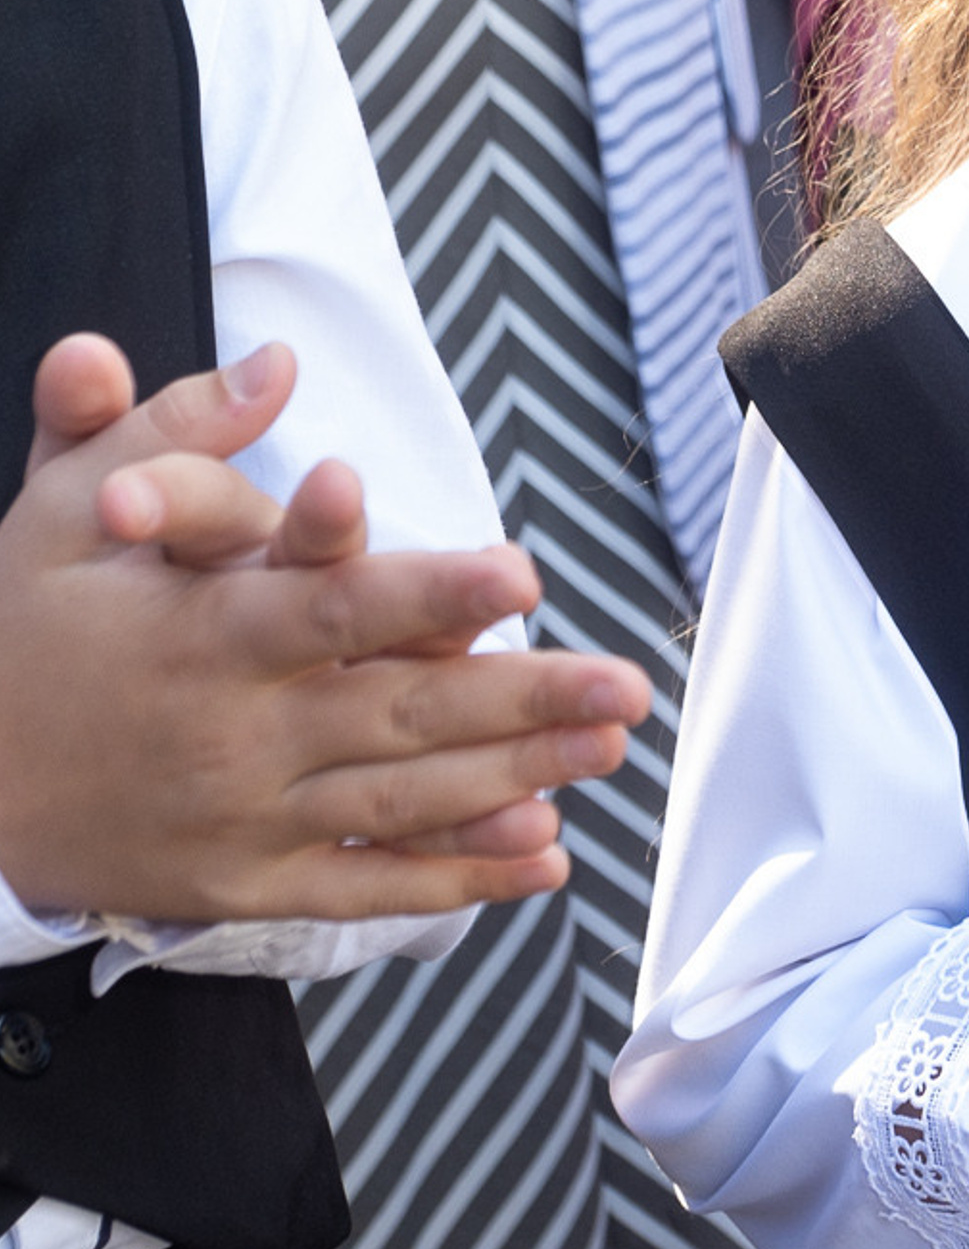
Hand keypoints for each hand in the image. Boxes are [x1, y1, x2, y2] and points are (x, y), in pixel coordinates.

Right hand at [0, 334, 652, 923]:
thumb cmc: (19, 629)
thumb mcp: (64, 511)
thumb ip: (170, 430)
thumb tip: (272, 363)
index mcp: (204, 634)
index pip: (336, 606)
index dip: (431, 590)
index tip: (521, 572)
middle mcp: (237, 735)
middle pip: (401, 712)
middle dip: (526, 699)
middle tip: (627, 685)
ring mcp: (246, 819)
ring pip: (403, 800)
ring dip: (520, 778)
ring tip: (613, 749)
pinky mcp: (246, 883)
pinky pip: (364, 885)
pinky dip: (455, 879)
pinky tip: (543, 857)